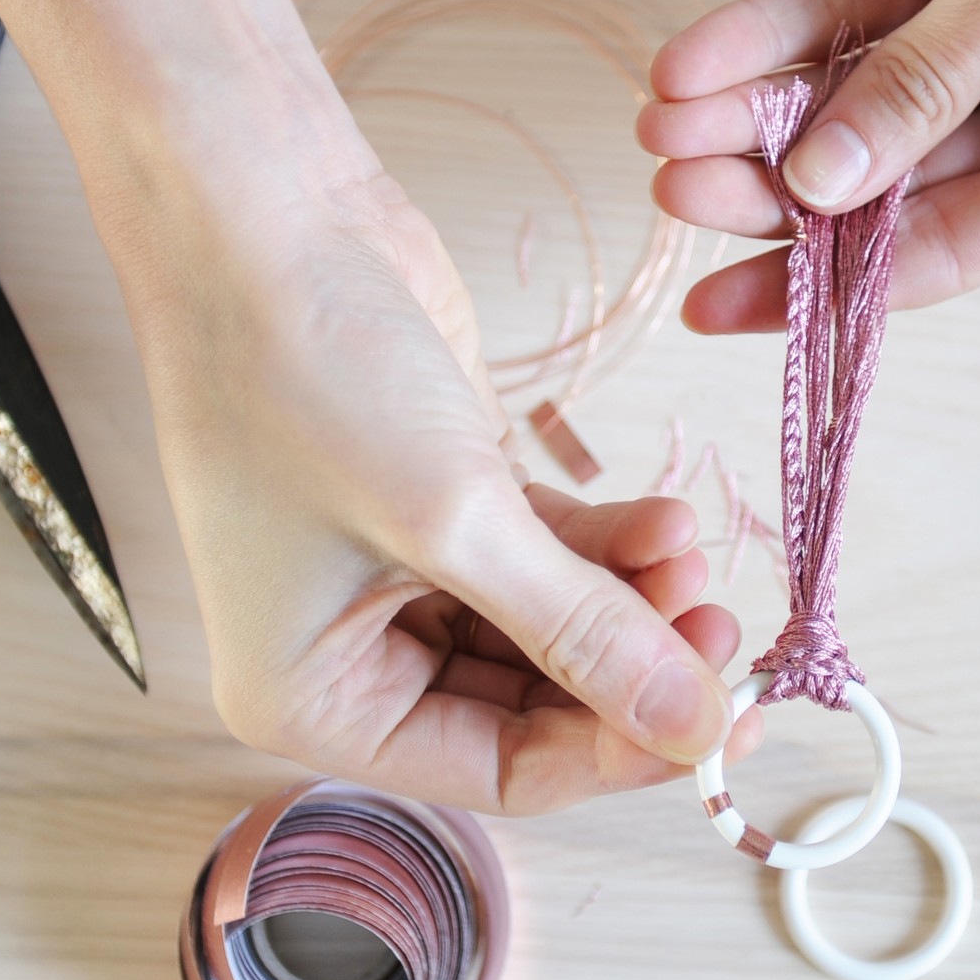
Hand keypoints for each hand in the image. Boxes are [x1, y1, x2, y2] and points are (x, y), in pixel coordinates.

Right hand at [125, 104, 756, 813]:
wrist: (255, 208)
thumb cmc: (298, 367)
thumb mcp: (453, 519)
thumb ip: (583, 631)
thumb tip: (695, 727)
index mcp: (313, 700)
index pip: (502, 771)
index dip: (619, 751)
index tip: (720, 716)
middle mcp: (350, 654)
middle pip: (534, 708)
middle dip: (633, 671)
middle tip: (724, 629)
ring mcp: (396, 575)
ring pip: (550, 632)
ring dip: (632, 603)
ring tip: (693, 552)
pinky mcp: (443, 501)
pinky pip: (546, 560)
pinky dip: (609, 546)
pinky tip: (665, 519)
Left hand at [640, 0, 979, 329]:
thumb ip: (921, 88)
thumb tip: (816, 189)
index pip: (954, 249)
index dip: (829, 287)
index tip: (717, 306)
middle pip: (894, 175)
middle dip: (775, 180)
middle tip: (672, 181)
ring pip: (865, 91)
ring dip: (761, 103)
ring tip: (660, 117)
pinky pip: (860, 8)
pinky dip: (782, 27)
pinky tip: (699, 53)